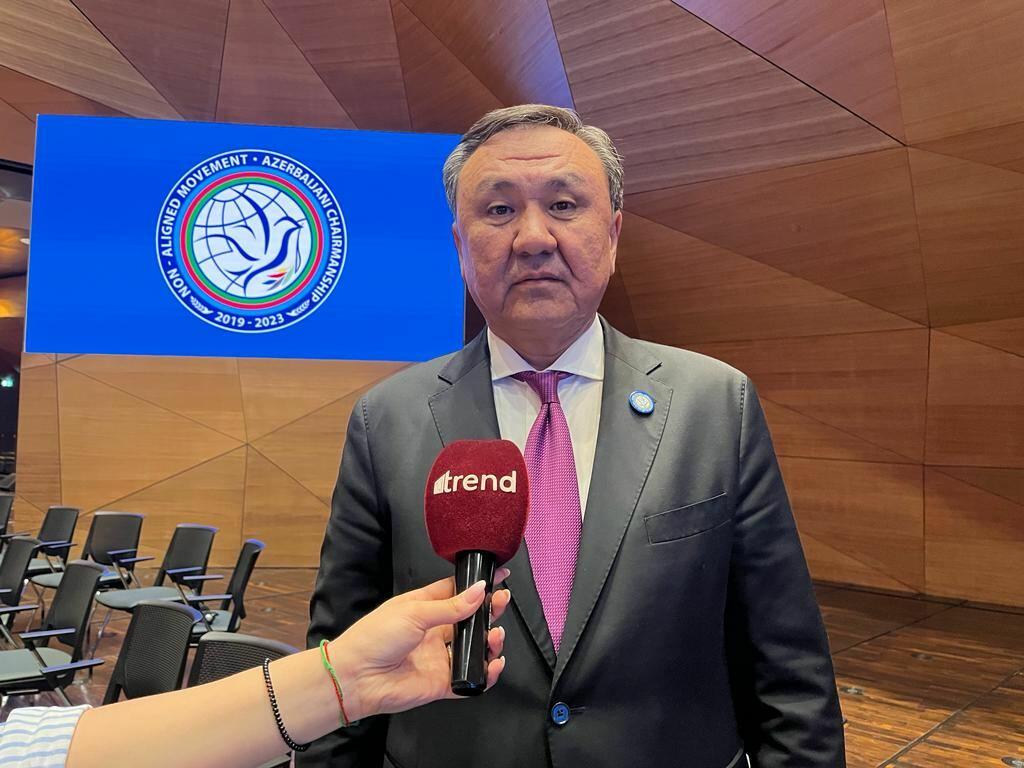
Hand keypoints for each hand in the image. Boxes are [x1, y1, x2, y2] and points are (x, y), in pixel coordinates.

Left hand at [330, 569, 511, 720]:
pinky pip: (470, 678)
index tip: (498, 576)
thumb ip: (451, 605)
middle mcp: (434, 631)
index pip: (457, 591)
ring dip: (490, 641)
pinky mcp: (442, 682)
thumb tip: (478, 590)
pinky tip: (494, 663)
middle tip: (501, 602)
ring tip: (495, 635)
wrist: (357, 677)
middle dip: (489, 610)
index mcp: (424, 607)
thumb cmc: (374, 637)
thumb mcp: (414, 611)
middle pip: (470, 619)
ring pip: (474, 649)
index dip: (477, 585)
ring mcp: (439, 657)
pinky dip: (486, 673)